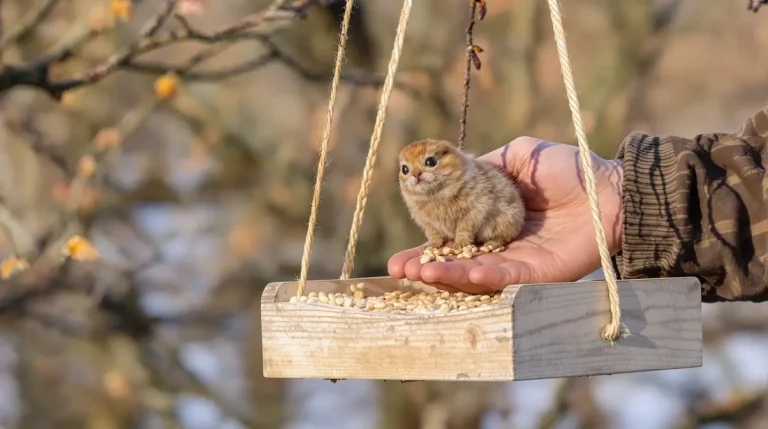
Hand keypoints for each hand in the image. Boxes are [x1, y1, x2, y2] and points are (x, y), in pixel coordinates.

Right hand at [387, 136, 623, 293]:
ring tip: (418, 272)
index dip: (425, 240)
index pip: (451, 234)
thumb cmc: (568, 168)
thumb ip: (485, 166)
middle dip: (425, 266)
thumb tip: (451, 173)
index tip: (399, 247)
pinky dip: (479, 277)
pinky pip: (503, 278)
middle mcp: (498, 245)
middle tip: (397, 270)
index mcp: (490, 220)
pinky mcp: (536, 275)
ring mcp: (516, 263)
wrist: (611, 188)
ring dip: (445, 275)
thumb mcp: (518, 156)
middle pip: (455, 261)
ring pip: (473, 274)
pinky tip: (458, 273)